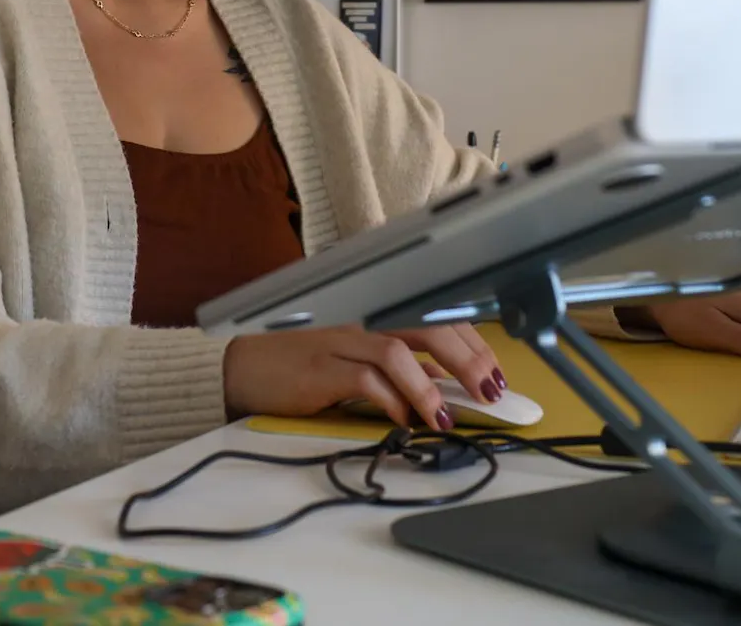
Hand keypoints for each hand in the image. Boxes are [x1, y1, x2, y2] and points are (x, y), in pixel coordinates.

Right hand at [222, 323, 506, 430]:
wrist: (245, 368)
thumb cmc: (303, 368)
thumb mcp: (356, 364)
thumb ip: (396, 370)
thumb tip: (444, 386)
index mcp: (376, 321)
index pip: (436, 320)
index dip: (473, 343)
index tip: (496, 373)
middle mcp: (363, 324)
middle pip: (427, 327)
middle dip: (466, 358)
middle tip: (489, 391)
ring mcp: (341, 343)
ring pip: (397, 350)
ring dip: (429, 386)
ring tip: (447, 417)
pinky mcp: (320, 369)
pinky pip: (363, 379)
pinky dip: (390, 399)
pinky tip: (403, 420)